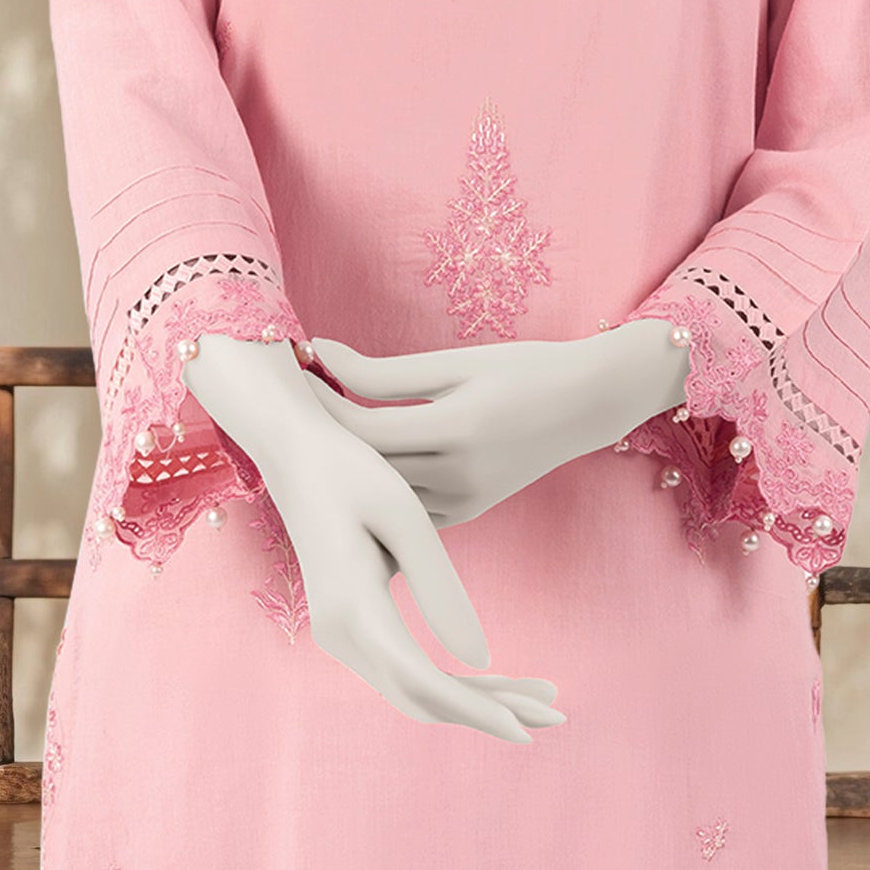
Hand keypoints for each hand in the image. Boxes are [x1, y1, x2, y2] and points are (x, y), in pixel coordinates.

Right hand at [181, 334, 564, 744]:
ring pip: (415, 689)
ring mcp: (340, 631)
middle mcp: (340, 634)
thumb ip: (440, 588)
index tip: (531, 728)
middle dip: (490, 711)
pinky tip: (494, 674)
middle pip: (424, 698)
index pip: (427, 684)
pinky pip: (405, 666)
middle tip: (555, 711)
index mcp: (354, 609)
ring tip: (539, 692)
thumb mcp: (404, 516)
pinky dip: (452, 678)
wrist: (291, 445)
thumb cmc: (350, 468)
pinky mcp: (351, 620)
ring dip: (474, 698)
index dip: (481, 711)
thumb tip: (480, 658)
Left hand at [306, 319, 688, 527]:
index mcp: (458, 430)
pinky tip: (342, 467)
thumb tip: (320, 355)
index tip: (291, 377)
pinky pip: (402, 507)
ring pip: (380, 494)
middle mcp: (460, 477)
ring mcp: (464, 503)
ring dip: (341, 466)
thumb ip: (384, 370)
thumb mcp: (456, 362)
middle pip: (365, 465)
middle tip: (280, 406)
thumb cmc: (524, 370)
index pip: (365, 427)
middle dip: (321, 435)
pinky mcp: (466, 514)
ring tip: (300, 435)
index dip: (320, 403)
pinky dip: (372, 487)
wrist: (588, 405)